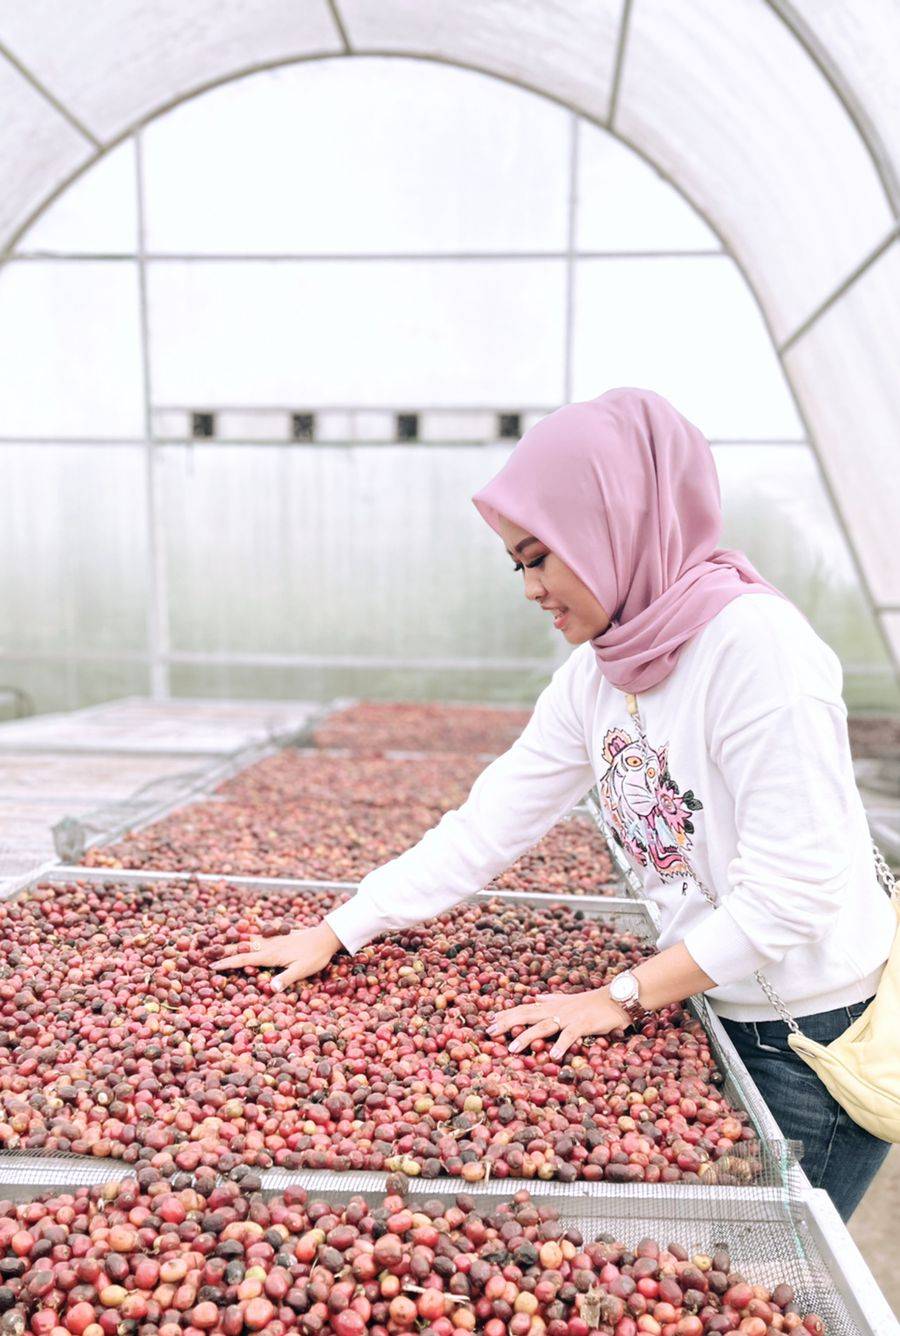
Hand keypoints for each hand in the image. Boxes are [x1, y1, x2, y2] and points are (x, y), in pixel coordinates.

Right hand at [216, 921, 340, 990]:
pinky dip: (248, 930)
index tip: (212, 966)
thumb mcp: (301, 971)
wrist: (326, 937)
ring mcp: (273, 938)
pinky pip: (259, 931)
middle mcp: (268, 944)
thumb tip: (270, 989)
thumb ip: (285, 979)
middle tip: (205, 952)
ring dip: (233, 939)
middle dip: (223, 950)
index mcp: (270, 954)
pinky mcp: (278, 934)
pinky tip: (245, 926)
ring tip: (217, 939)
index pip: (244, 960)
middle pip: (241, 947)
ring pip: (248, 938)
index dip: (227, 963)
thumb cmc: (314, 956)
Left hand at [487, 987, 631, 1060]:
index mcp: (554, 1005)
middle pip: (528, 1014)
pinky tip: (552, 1055)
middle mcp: (558, 1009)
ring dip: (527, 1036)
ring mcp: (570, 1016)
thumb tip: (536, 996)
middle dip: (508, 1023)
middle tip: (488, 1031)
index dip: (508, 1014)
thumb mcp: (570, 1000)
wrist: (619, 997)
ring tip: (511, 1048)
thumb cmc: (594, 1002)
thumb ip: (552, 999)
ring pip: (544, 1025)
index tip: (490, 1020)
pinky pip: (570, 1035)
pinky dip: (561, 1044)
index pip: (526, 1008)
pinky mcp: (585, 1024)